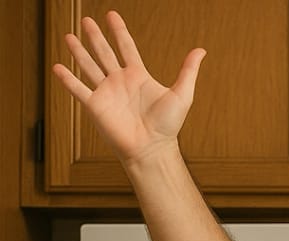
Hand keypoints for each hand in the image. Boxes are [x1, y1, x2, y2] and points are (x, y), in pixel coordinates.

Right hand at [51, 10, 204, 164]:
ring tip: (69, 36)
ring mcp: (106, 93)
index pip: (126, 47)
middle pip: (104, 52)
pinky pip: (78, 89)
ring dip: (78, 51)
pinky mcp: (95, 106)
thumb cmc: (169, 126)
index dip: (119, 31)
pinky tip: (58, 67)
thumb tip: (201, 50)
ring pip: (88, 66)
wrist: (152, 148)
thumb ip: (188, 71)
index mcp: (138, 76)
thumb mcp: (182, 94)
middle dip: (95, 36)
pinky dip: (67, 79)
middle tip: (86, 20)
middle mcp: (120, 82)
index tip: (112, 15)